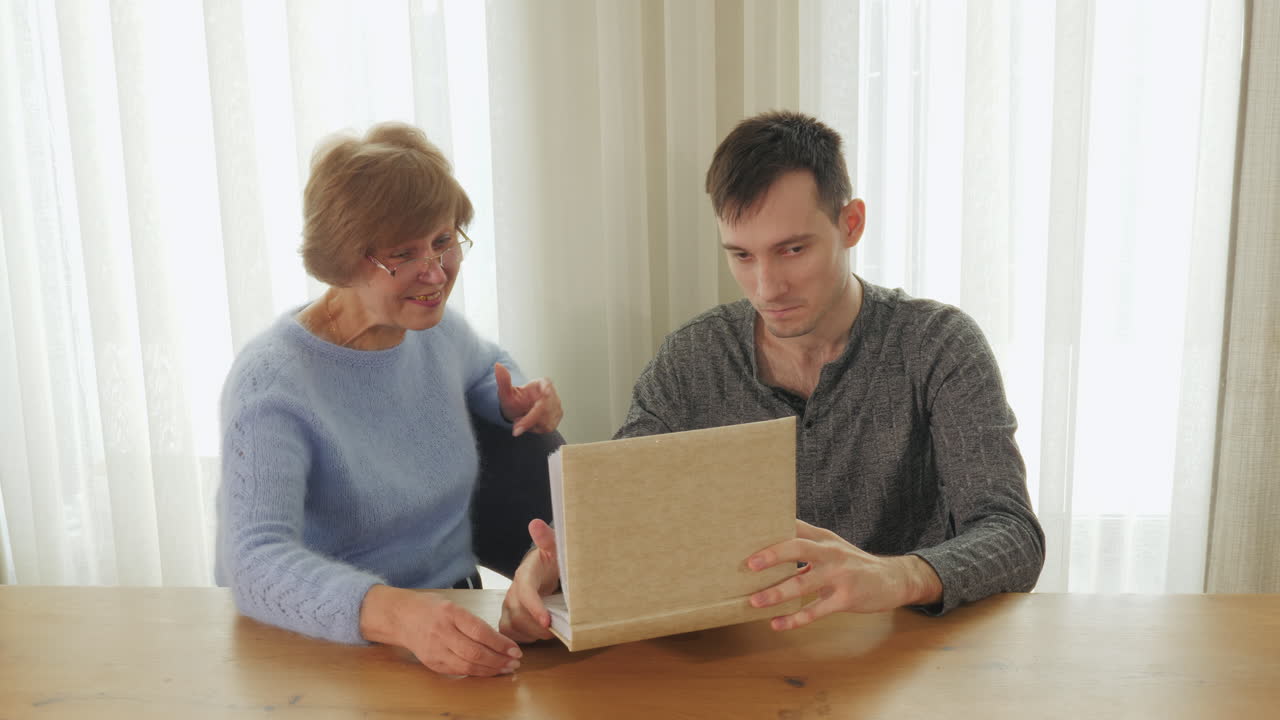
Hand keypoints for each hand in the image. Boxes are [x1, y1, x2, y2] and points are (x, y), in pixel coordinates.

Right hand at [359, 585, 521, 676]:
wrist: (400, 616)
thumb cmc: (430, 607)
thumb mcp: (452, 604)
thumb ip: (473, 621)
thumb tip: (500, 640)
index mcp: (449, 613)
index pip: (480, 632)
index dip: (500, 644)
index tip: (515, 649)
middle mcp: (441, 632)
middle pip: (475, 652)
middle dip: (499, 660)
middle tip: (515, 662)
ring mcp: (435, 650)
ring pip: (467, 666)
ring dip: (490, 670)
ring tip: (506, 668)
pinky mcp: (432, 663)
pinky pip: (458, 671)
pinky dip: (476, 673)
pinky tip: (489, 671)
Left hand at [494, 362, 562, 436]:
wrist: (518, 412)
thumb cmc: (514, 401)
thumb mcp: (506, 393)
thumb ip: (503, 381)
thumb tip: (497, 366)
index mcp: (542, 383)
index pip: (546, 386)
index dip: (546, 390)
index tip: (545, 393)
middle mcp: (552, 394)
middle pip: (545, 408)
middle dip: (529, 419)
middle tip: (515, 427)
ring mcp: (556, 406)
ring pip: (547, 419)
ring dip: (531, 424)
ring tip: (521, 420)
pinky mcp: (557, 417)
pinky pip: (547, 426)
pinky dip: (535, 428)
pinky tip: (529, 424)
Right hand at [499, 519, 560, 642]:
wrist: (544, 571)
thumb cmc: (552, 561)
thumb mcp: (555, 547)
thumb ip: (547, 538)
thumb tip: (536, 523)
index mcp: (525, 574)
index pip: (525, 592)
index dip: (535, 608)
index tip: (548, 621)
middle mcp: (512, 592)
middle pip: (518, 615)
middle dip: (538, 626)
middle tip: (559, 630)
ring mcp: (508, 606)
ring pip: (512, 627)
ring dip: (533, 634)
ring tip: (550, 632)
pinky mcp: (507, 618)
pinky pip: (509, 634)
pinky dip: (523, 639)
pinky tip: (538, 635)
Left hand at [746, 519, 942, 630]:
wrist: (892, 579)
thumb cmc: (852, 563)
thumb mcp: (831, 547)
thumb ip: (805, 546)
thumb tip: (766, 550)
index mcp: (823, 538)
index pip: (794, 527)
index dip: (771, 527)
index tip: (746, 531)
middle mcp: (830, 552)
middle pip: (797, 547)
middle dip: (772, 555)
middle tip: (749, 564)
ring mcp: (839, 575)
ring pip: (802, 583)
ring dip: (776, 593)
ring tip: (754, 601)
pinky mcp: (845, 598)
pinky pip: (815, 611)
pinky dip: (794, 619)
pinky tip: (776, 624)